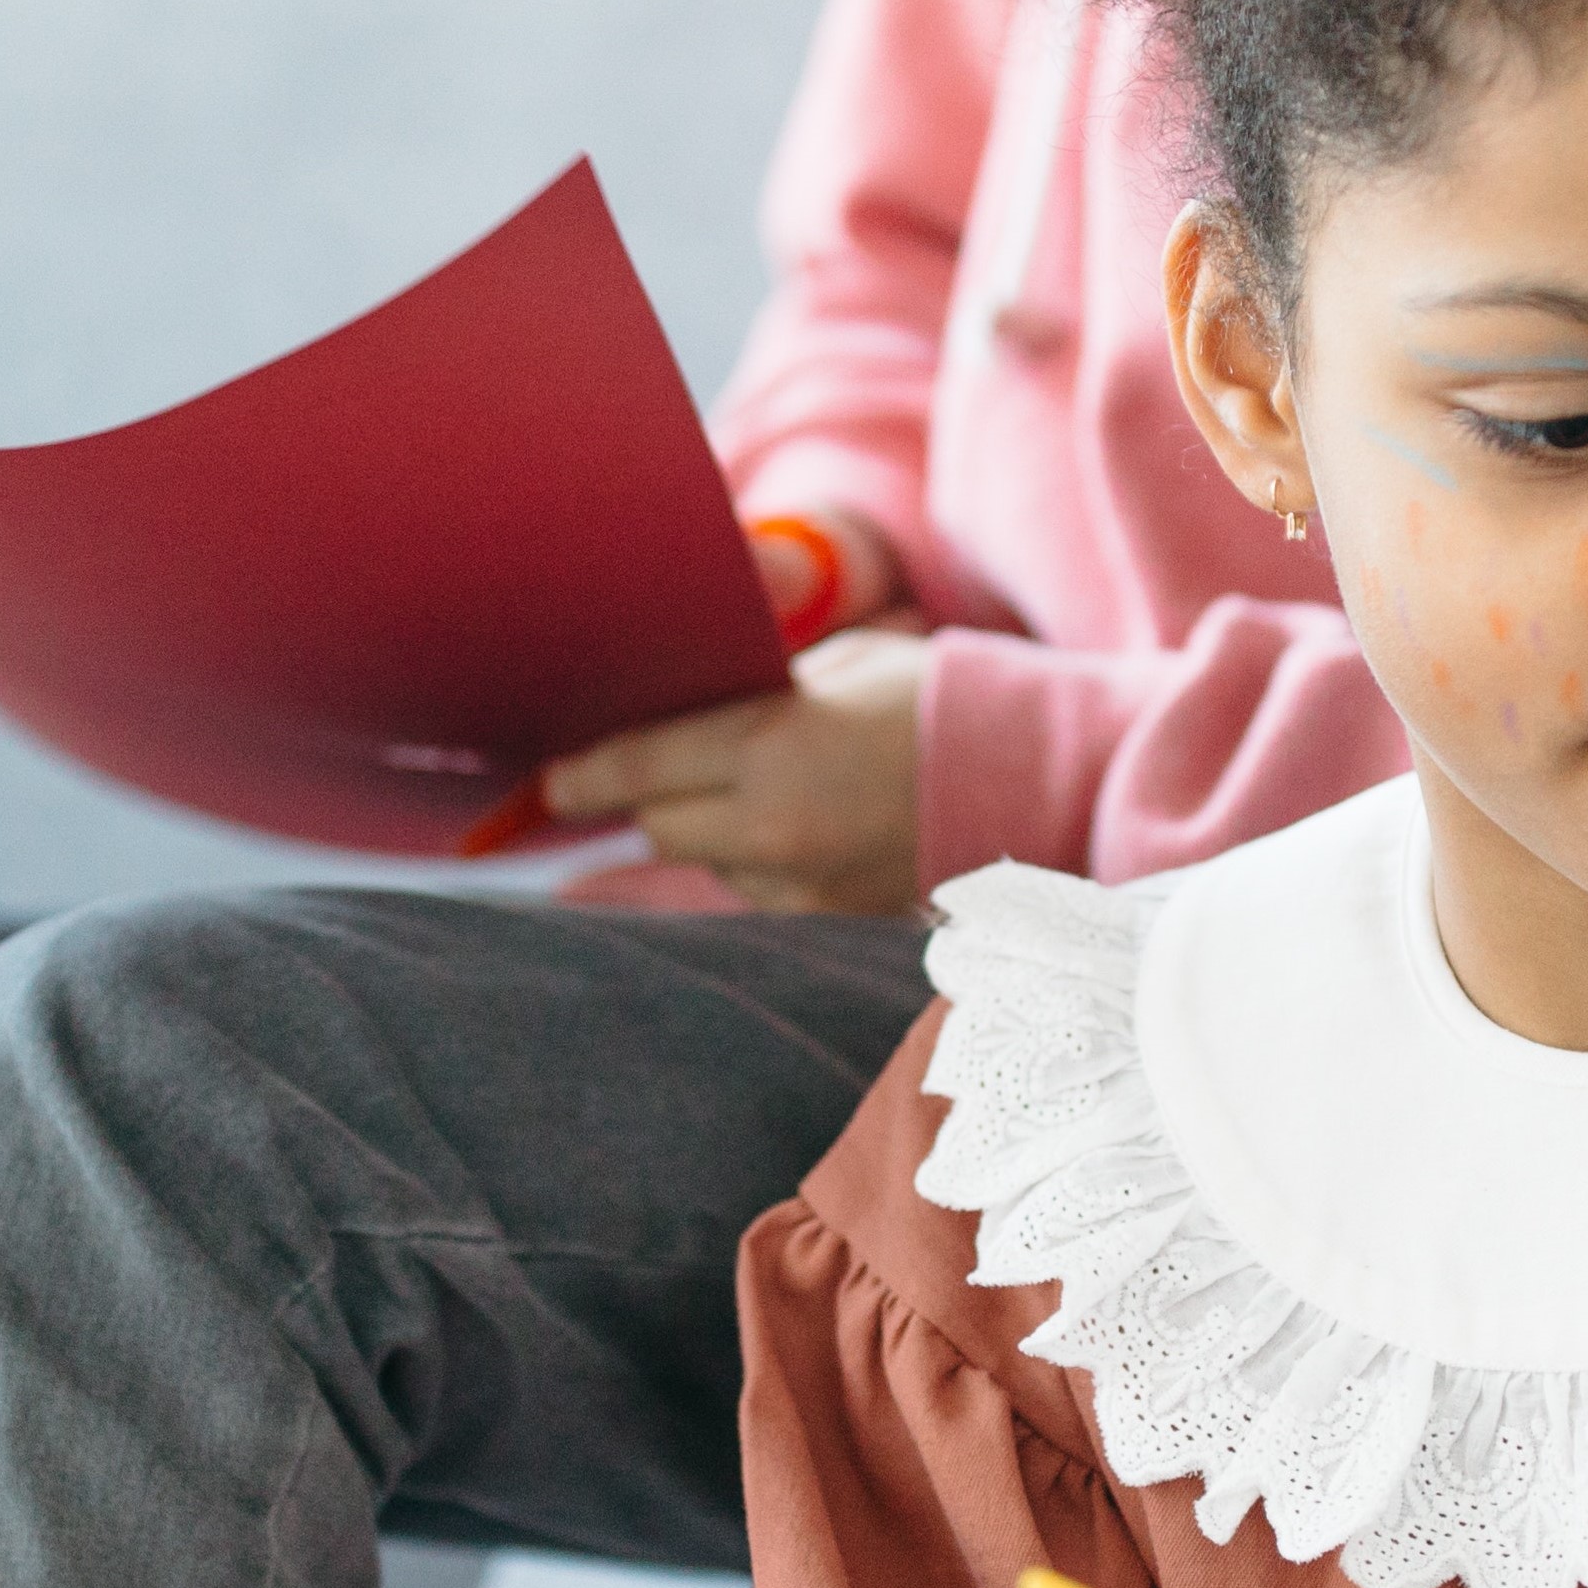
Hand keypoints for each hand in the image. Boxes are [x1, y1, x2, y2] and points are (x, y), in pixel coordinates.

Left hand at [539, 629, 927, 912]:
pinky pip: (761, 893)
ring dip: (711, 831)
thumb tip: (671, 714)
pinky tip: (803, 826)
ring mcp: (804, 883)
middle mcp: (775, 826)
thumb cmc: (930, 698)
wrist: (1034, 772)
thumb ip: (749, 697)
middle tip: (658, 771)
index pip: (636, 769)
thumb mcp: (831, 668)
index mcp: (770, 746)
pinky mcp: (832, 919)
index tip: (553, 780)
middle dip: (650, 798)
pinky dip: (761, 862)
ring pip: (709, 864)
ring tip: (762, 790)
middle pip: (657, 827)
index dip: (580, 776)